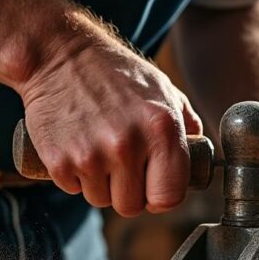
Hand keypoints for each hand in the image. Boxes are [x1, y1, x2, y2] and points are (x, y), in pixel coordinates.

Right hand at [19, 34, 201, 216]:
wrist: (58, 53)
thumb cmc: (115, 72)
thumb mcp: (163, 89)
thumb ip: (187, 125)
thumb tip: (200, 157)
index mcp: (162, 129)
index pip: (169, 197)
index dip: (161, 197)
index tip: (152, 187)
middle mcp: (128, 145)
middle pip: (132, 206)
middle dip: (128, 192)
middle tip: (121, 166)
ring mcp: (91, 155)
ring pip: (101, 200)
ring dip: (100, 184)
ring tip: (97, 149)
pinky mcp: (59, 160)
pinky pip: (73, 189)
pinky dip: (74, 175)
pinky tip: (76, 145)